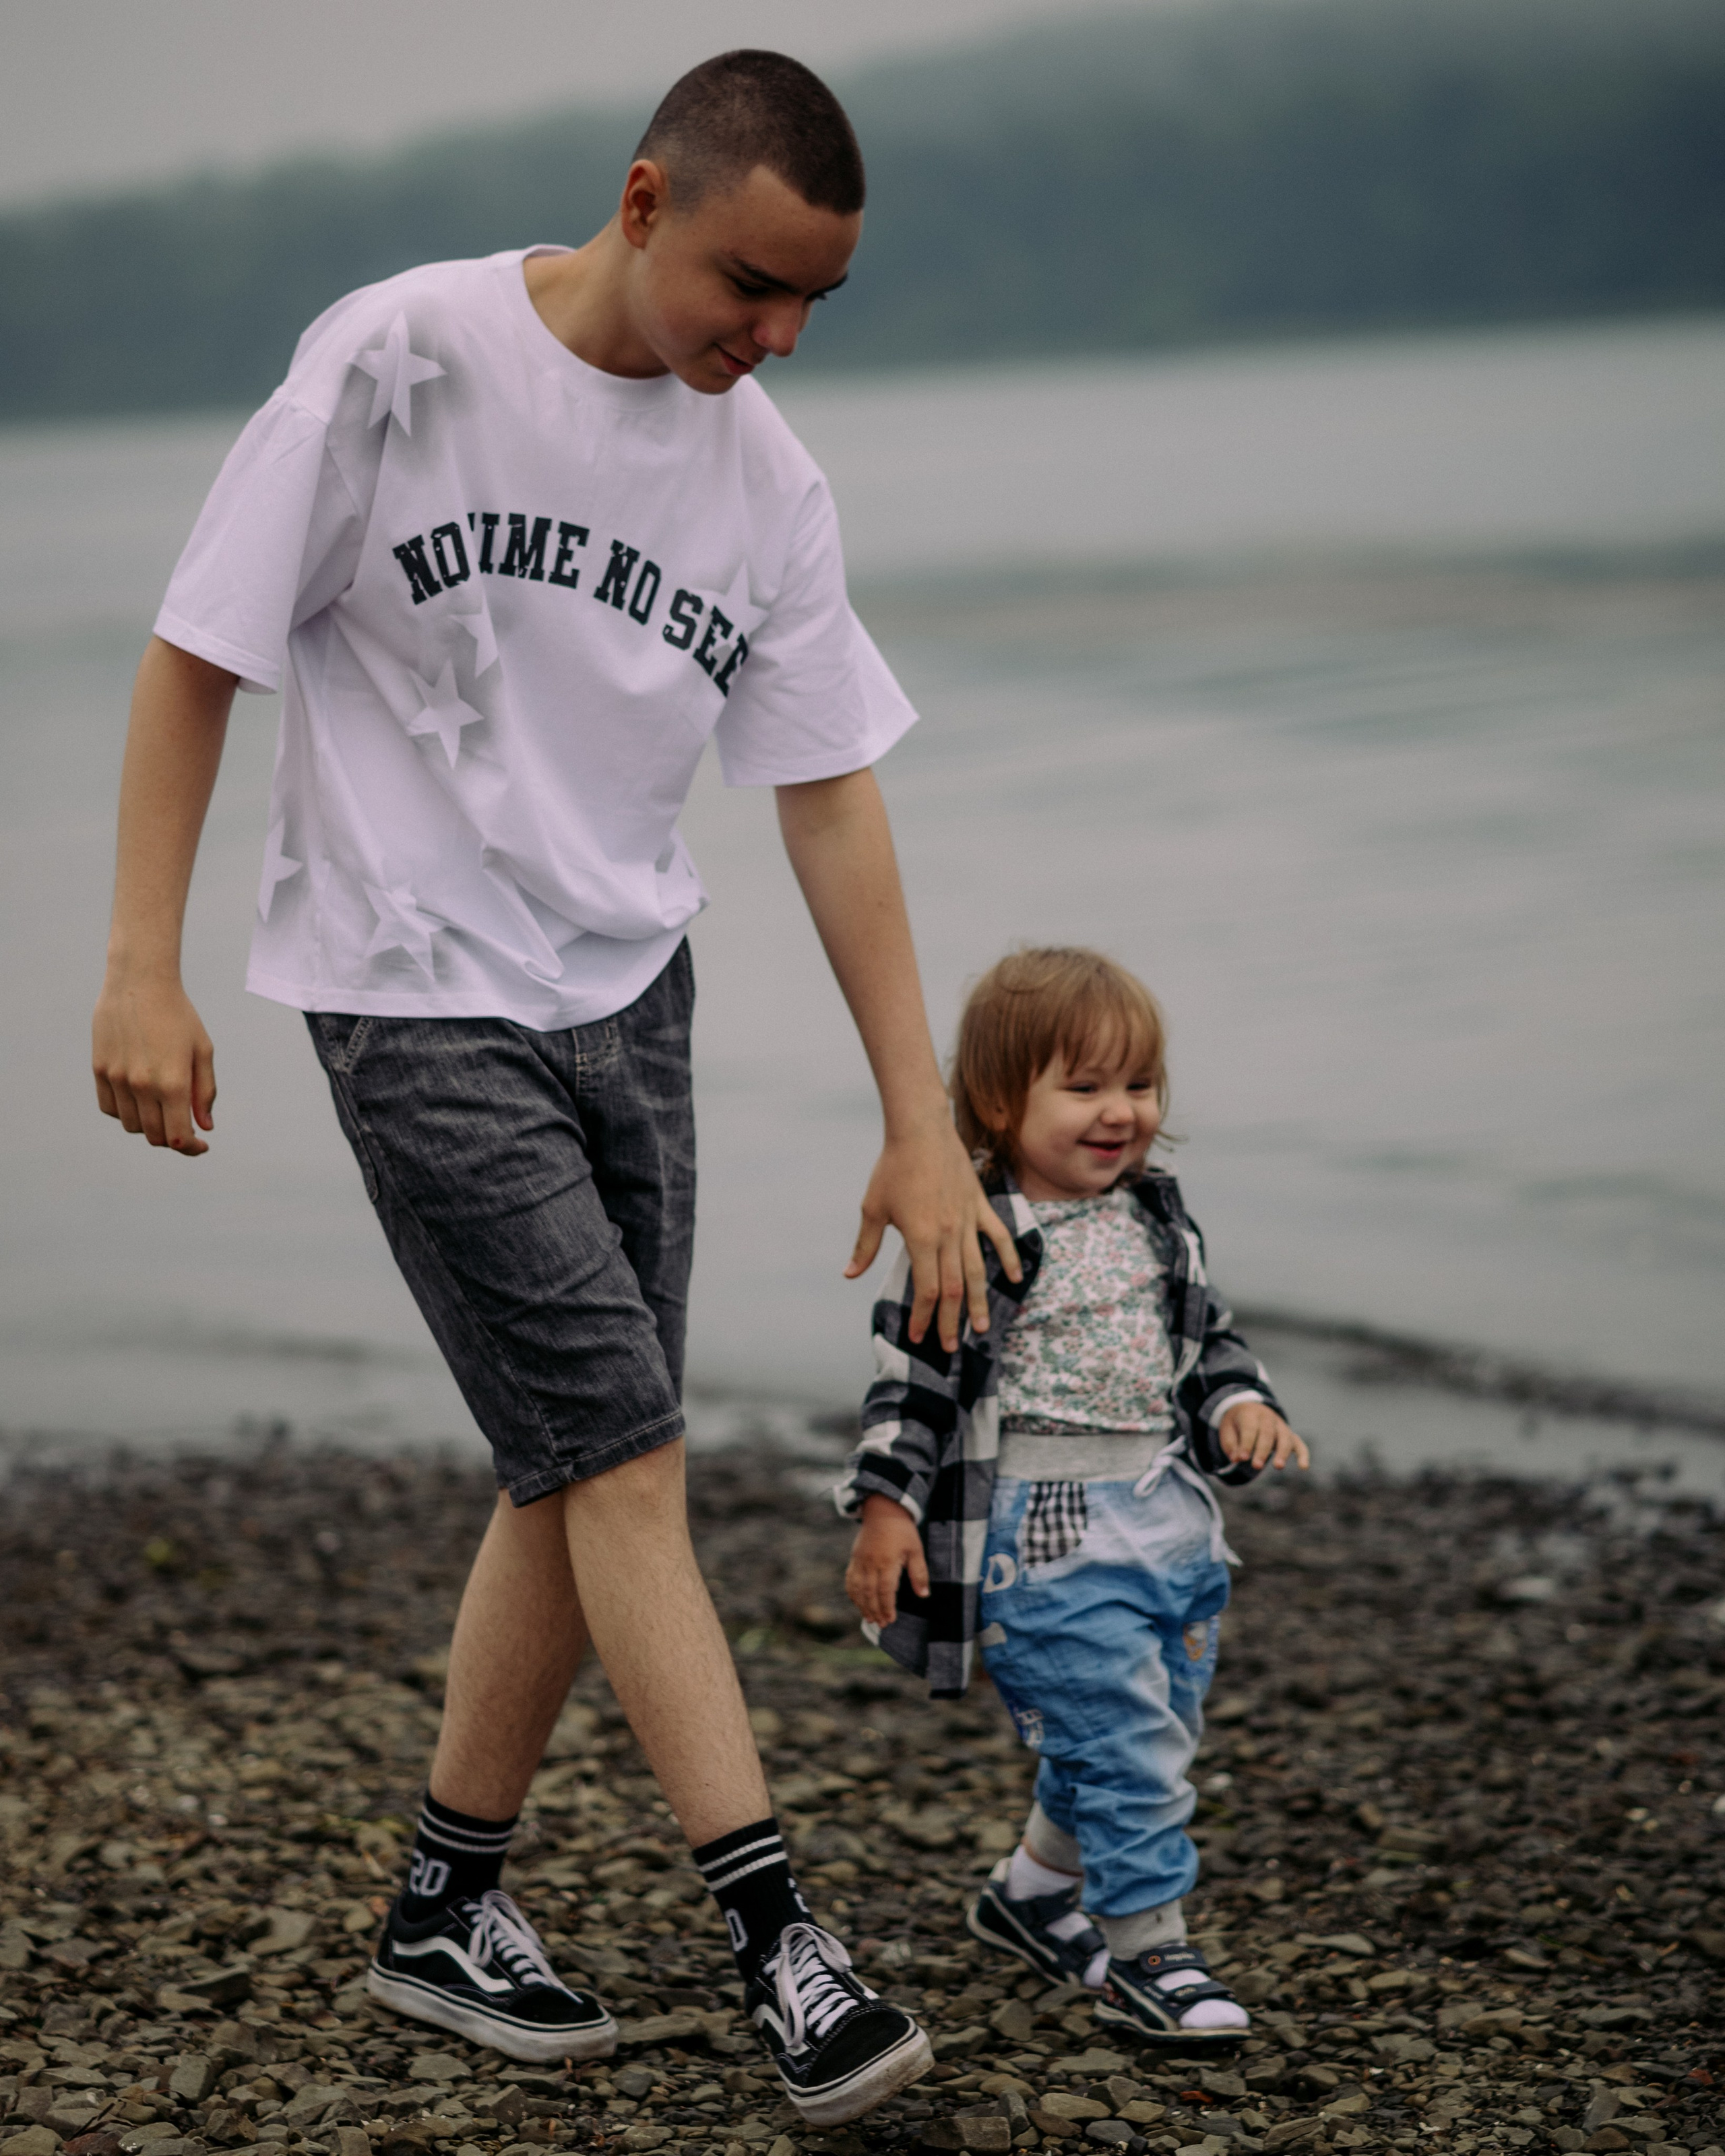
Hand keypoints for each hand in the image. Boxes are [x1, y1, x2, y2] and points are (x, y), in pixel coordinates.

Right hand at [92, 972, 216, 1154]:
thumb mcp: (202, 1051)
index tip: (200, 1145)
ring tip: (163, 1111)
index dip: (191, 1148)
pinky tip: (140, 1101)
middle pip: (155, 1136)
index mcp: (173, 1083)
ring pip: (131, 1125)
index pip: (178, 1137)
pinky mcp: (99, 1069)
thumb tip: (205, 1126)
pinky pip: (110, 1108)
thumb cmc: (178, 1015)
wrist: (139, 982)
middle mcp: (142, 1085)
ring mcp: (117, 1079)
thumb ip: (205, 1092)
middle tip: (185, 1129)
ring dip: (149, 1127)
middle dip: (173, 1139)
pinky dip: (125, 1113)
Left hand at [845, 1111, 1021, 1349]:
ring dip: (980, 1302)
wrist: (920, 1130)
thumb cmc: (892, 1168)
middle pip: (953, 1288)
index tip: (917, 1337)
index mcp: (921, 1238)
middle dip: (950, 1321)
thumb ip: (865, 1246)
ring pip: (978, 1270)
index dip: (922, 1317)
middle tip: (951, 1347)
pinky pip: (999, 1237)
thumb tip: (850, 1275)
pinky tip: (1016, 1279)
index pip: (925, 1289)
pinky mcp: (979, 1206)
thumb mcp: (872, 1208)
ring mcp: (967, 1221)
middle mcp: (948, 1234)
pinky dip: (1009, 1258)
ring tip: (982, 1328)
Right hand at [846, 1494, 928, 1628]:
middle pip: (870, 1594)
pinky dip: (852, 1593)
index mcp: (887, 1562)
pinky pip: (850, 1579)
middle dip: (875, 1611)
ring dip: (863, 1606)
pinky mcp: (854, 1558)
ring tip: (869, 1619)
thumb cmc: (903, 1530)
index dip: (887, 1607)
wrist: (883, 1509)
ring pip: (858, 1589)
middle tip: (881, 1625)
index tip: (891, 1620)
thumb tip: (923, 1595)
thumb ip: (919, 1573)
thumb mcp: (916, 1550)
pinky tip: (858, 1602)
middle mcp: (871, 1563)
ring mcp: (860, 1561)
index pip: (885, 1591)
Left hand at [1219, 1400, 1308, 1471]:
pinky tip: (1303, 1467)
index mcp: (1250, 1413)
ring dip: (1282, 1452)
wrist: (1249, 1408)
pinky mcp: (1290, 1434)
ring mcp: (1281, 1425)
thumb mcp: (1227, 1429)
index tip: (1242, 1458)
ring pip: (1285, 1437)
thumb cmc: (1237, 1424)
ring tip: (1278, 1466)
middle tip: (1256, 1466)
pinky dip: (1303, 1454)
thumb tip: (1236, 1459)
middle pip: (1267, 1433)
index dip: (1246, 1443)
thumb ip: (1231, 1444)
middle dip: (1262, 1450)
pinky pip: (1299, 1443)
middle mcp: (1268, 1417)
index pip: (1250, 1428)